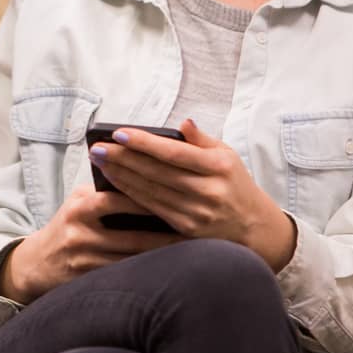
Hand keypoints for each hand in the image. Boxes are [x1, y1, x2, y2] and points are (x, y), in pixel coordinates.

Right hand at [1, 184, 180, 303]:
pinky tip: (166, 271)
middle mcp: (79, 232)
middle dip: (164, 235)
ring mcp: (83, 259)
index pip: (117, 199)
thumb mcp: (78, 202)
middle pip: (130, 235)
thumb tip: (145, 179)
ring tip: (188, 253)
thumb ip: (105, 192)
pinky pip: (124, 276)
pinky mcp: (87, 280)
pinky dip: (146, 273)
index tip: (176, 199)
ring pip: (131, 259)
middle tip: (193, 231)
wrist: (36, 263)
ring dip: (160, 257)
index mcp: (79, 207)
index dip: (147, 199)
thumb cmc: (68, 225)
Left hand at [93, 118, 295, 270]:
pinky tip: (114, 184)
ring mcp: (197, 214)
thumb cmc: (236, 183)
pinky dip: (131, 195)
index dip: (145, 143)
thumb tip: (182, 123)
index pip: (174, 153)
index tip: (119, 133)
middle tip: (98, 147)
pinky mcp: (187, 230)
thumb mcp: (227, 155)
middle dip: (123, 158)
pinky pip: (152, 209)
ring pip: (150, 192)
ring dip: (121, 176)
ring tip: (100, 162)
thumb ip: (201, 140)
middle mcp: (208, 191)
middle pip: (157, 172)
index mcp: (219, 167)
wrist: (254, 228)